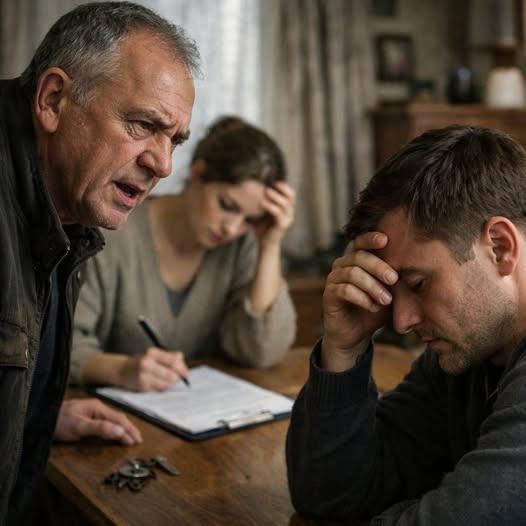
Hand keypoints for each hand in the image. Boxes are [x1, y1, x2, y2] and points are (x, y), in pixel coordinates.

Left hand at [54, 398, 141, 444]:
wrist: (42, 416)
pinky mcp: (87, 416)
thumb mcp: (79, 426)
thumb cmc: (60, 422)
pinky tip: (115, 431)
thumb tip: (121, 431)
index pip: (119, 419)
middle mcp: (98, 407)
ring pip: (113, 419)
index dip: (129, 430)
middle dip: (129, 428)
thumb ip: (100, 428)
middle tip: (138, 440)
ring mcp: (92, 411)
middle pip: (118, 418)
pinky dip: (115, 427)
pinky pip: (106, 421)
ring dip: (123, 428)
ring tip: (131, 436)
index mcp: (98, 408)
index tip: (136, 441)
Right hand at [118, 347, 188, 391]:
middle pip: (171, 375)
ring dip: (170, 384)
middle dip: (177, 378)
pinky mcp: (142, 387)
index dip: (182, 369)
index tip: (186, 374)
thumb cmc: (144, 361)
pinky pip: (160, 390)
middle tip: (177, 378)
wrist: (123, 370)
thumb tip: (183, 366)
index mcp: (152, 353)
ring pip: (167, 384)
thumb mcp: (155, 354)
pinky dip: (162, 388)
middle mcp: (146, 364)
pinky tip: (158, 383)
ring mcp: (143, 377)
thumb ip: (171, 357)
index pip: (173, 361)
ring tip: (166, 380)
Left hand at [254, 181, 294, 245]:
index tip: (274, 181)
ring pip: (285, 204)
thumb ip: (262, 201)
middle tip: (270, 185)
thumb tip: (252, 188)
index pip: (291, 194)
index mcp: (287, 209)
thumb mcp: (263, 212)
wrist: (265, 243)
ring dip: (275, 196)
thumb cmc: (263, 226)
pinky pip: (278, 213)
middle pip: (291, 197)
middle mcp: (290, 213)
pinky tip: (262, 204)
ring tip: (265, 191)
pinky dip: (270, 206)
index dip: (284, 187)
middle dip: (282, 189)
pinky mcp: (282, 225)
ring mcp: (288, 219)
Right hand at [321, 231, 397, 370]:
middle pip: (358, 256)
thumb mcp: (389, 291)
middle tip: (394, 279)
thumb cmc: (374, 308)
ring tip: (387, 300)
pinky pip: (345, 290)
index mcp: (355, 259)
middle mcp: (341, 265)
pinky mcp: (329, 295)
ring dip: (373, 286)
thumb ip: (395, 278)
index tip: (386, 240)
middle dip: (379, 267)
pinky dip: (362, 298)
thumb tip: (412, 265)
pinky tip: (373, 307)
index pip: (359, 242)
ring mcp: (333, 279)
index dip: (370, 238)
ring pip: (352, 273)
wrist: (357, 333)